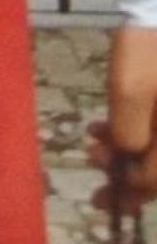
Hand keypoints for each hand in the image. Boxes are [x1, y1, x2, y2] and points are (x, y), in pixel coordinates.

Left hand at [85, 26, 156, 218]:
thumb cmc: (148, 50)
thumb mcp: (130, 92)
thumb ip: (129, 134)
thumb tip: (126, 160)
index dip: (130, 190)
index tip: (102, 193)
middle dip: (125, 171)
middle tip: (92, 164)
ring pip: (155, 148)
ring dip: (123, 148)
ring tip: (92, 138)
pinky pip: (155, 130)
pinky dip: (132, 131)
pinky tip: (104, 124)